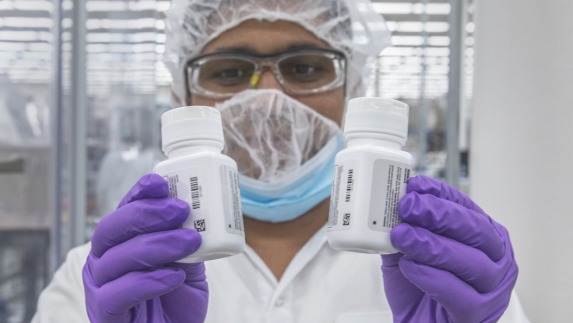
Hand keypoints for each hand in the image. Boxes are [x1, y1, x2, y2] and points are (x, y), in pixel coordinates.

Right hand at [82, 174, 207, 322]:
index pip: (123, 211)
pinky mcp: (104, 313)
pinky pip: (119, 293)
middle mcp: (103, 260)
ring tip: (189, 241)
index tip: (160, 183)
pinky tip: (174, 275)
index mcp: (119, 243)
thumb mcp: (187, 265)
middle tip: (180, 210)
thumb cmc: (175, 301)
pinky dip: (149, 280)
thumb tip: (201, 213)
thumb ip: (186, 242)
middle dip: (146, 214)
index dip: (138, 194)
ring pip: (117, 258)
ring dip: (157, 244)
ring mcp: (99, 287)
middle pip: (111, 228)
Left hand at [381, 176, 517, 322]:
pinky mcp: (477, 315)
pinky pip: (458, 294)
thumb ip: (405, 229)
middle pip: (476, 230)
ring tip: (403, 236)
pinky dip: (431, 276)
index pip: (467, 208)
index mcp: (484, 238)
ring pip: (470, 261)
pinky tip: (411, 267)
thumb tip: (389, 205)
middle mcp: (496, 260)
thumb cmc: (419, 289)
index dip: (441, 194)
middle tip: (408, 206)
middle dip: (439, 214)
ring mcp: (491, 290)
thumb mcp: (409, 251)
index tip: (415, 186)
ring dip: (432, 245)